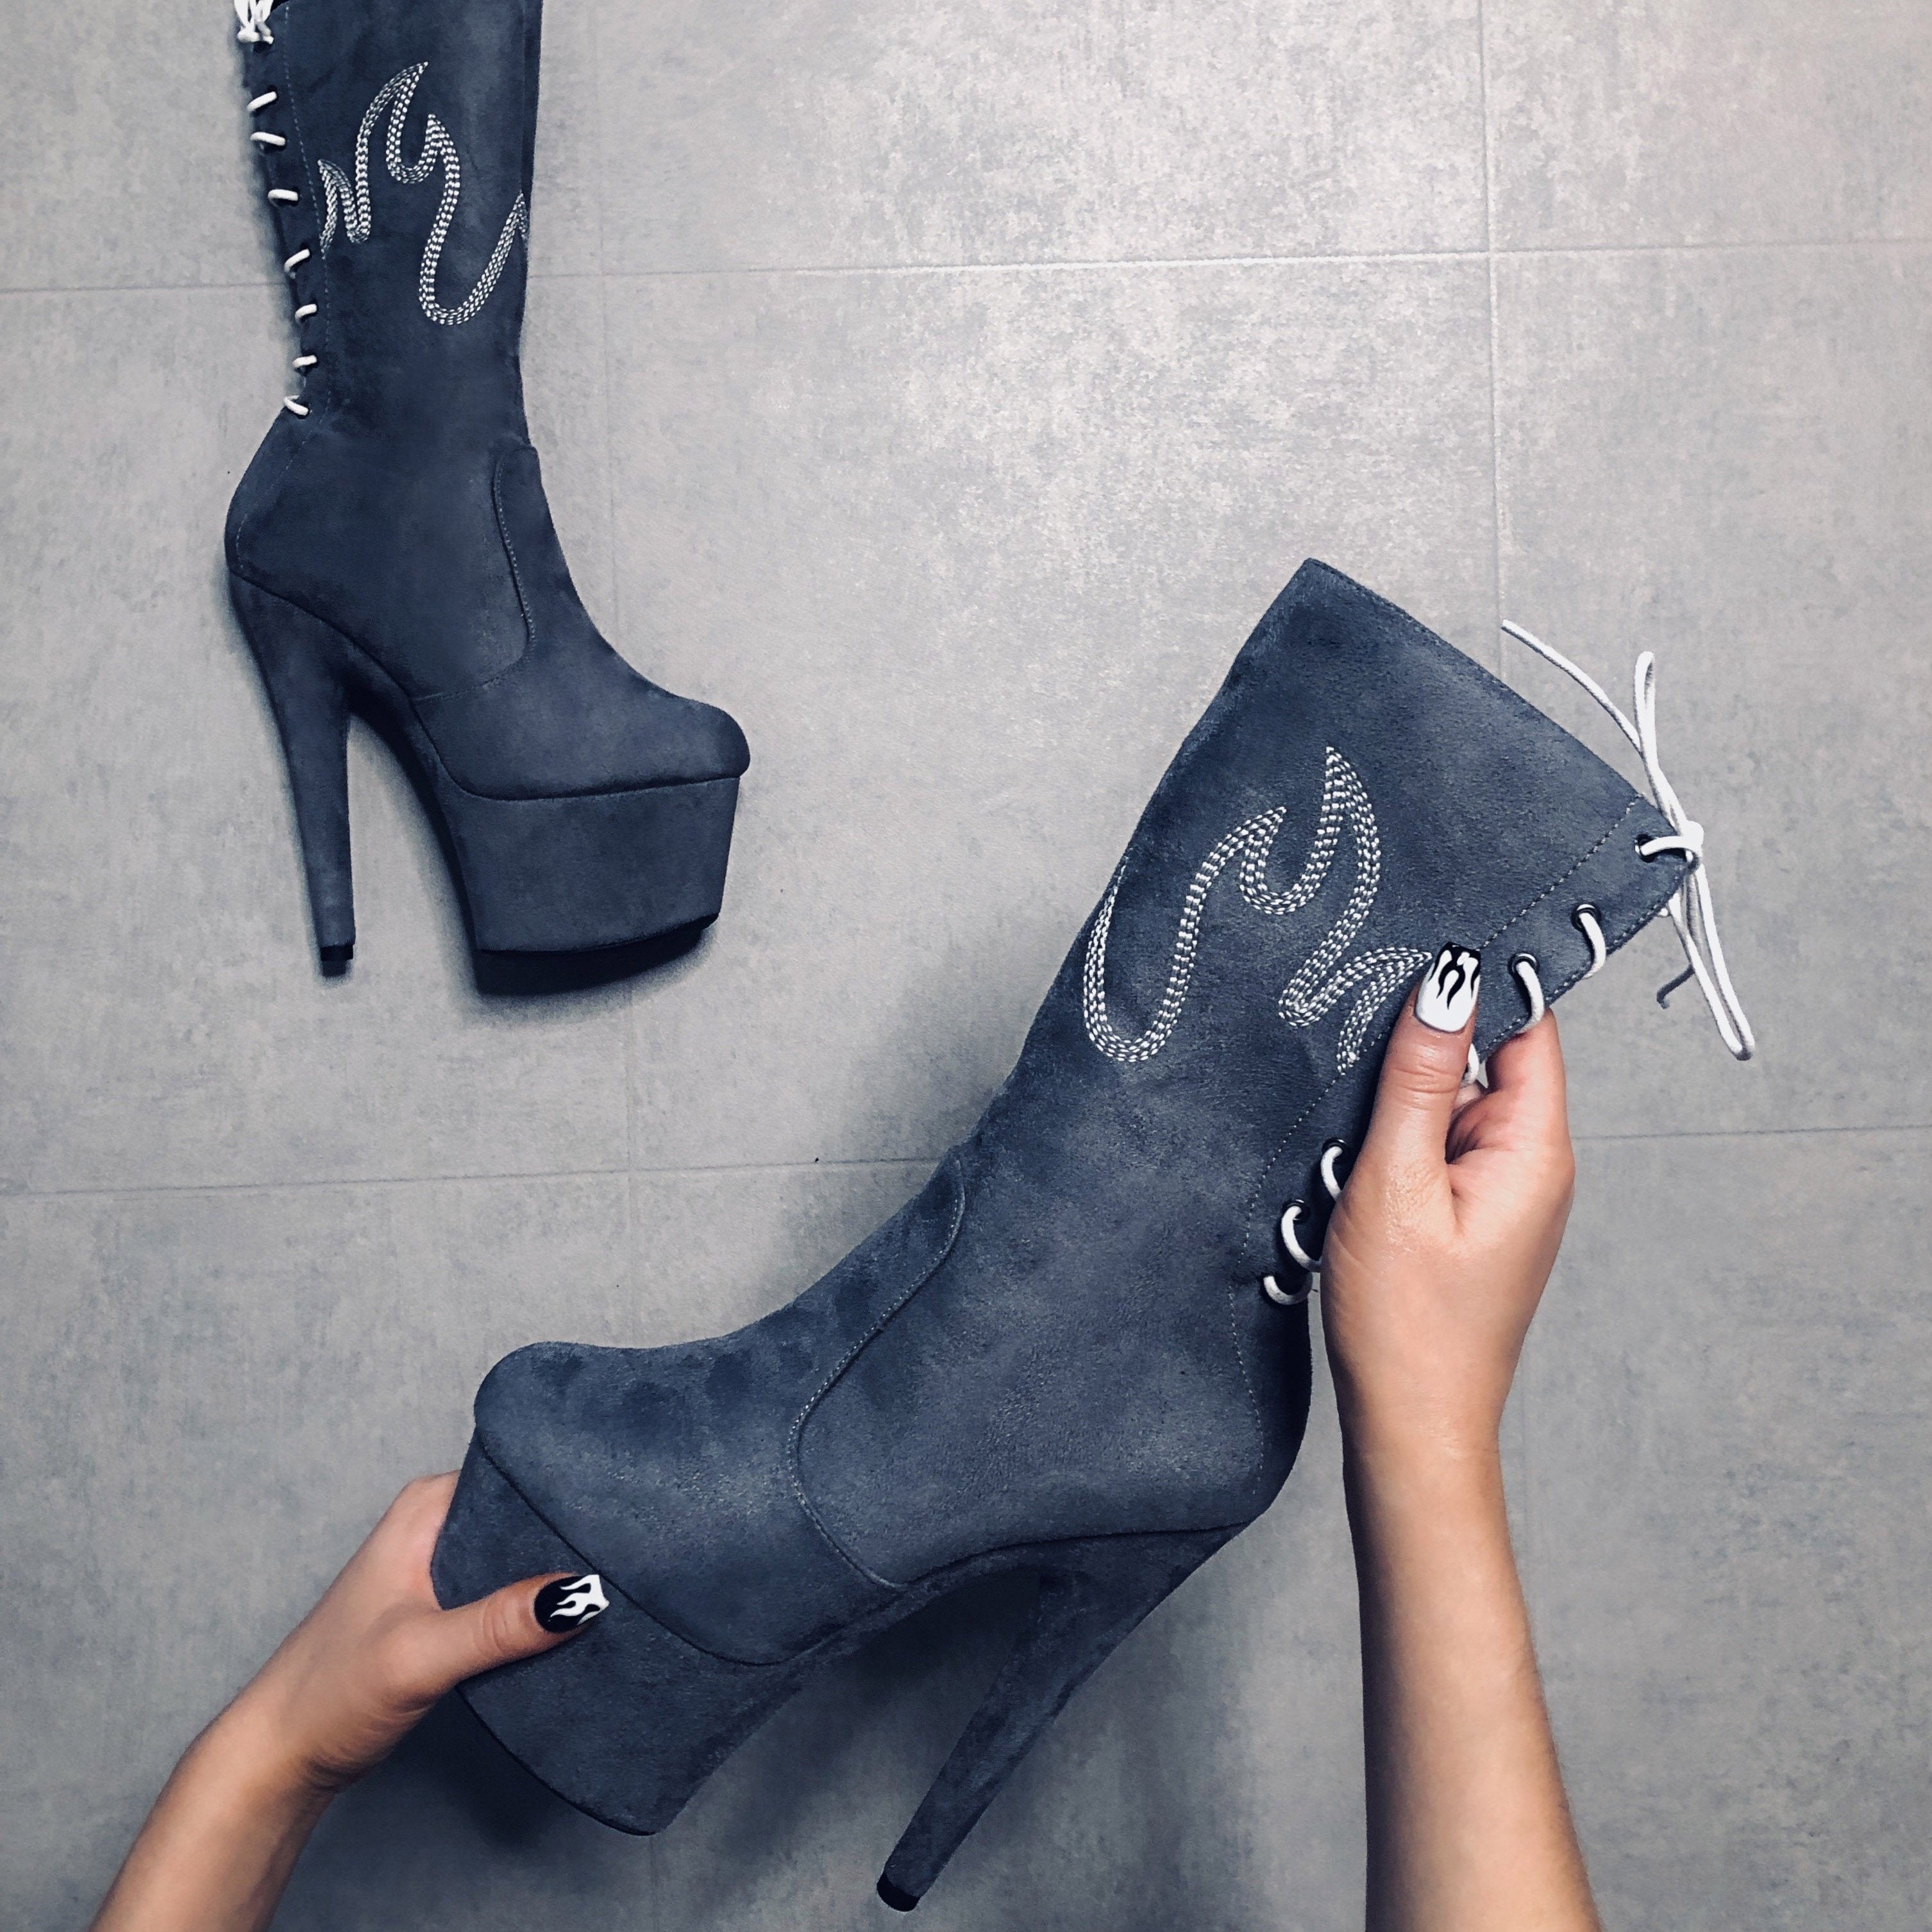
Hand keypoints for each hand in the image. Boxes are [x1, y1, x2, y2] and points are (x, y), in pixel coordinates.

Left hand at [225, 1472, 592, 1795]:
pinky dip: (536, 1611)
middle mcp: (435, 1526)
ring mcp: (440, 1570)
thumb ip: (499, 1624)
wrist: (283, 1757)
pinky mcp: (447, 1612)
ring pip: (519, 1560)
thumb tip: (584, 1595)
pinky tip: (568, 1627)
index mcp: (425, 1507)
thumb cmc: (328, 1692)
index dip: (567, 1496)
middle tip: (628, 1561)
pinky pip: (508, 1595)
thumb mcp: (420, 1654)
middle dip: (569, 1541)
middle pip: (524, 1518)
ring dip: (554, 1581)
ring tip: (610, 1592)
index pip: (515, 1477)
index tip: (622, 1516)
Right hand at [1322, 955, 1575, 1463]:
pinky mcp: (1473, 1216)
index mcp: (1536, 1149)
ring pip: (1456, 1104)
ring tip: (1352, 1136)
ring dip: (1401, 1104)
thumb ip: (1418, 1079)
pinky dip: (1399, 1143)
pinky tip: (1356, 1164)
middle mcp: (1535, 1164)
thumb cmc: (1406, 1324)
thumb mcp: (1396, 1182)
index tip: (1414, 953)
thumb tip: (1445, 981)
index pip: (1528, 1025)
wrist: (1410, 1425)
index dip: (1479, 980)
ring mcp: (1505, 1193)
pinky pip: (1441, 1147)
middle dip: (1422, 1046)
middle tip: (1353, 1050)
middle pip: (1488, 1058)